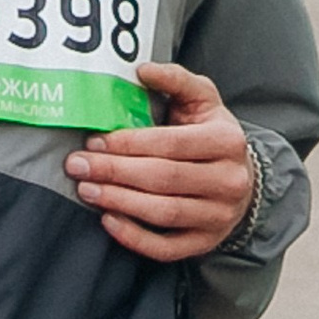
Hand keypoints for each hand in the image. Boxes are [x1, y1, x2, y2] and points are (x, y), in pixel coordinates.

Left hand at [68, 60, 255, 262]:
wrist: (241, 178)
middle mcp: (229, 181)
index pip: (171, 144)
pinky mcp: (206, 241)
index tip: (95, 141)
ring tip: (87, 190)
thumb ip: (176, 80)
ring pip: (164, 213)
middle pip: (164, 179)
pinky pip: (168, 248)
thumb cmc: (210, 134)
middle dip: (115, 172)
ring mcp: (219, 216)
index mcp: (227, 141)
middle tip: (77, 166)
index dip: (130, 144)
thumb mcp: (203, 100)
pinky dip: (135, 238)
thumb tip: (142, 69)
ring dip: (120, 202)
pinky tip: (109, 221)